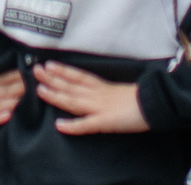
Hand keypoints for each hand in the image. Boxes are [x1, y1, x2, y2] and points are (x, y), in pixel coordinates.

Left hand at [32, 61, 149, 133]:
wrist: (155, 103)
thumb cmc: (140, 98)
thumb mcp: (119, 91)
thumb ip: (104, 90)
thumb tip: (92, 89)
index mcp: (102, 87)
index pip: (78, 76)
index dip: (63, 70)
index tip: (48, 64)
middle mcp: (98, 94)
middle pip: (71, 86)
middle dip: (52, 78)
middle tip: (35, 71)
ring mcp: (100, 107)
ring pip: (74, 101)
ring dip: (56, 96)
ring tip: (40, 90)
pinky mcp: (105, 122)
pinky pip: (86, 125)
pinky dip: (72, 126)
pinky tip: (59, 125)